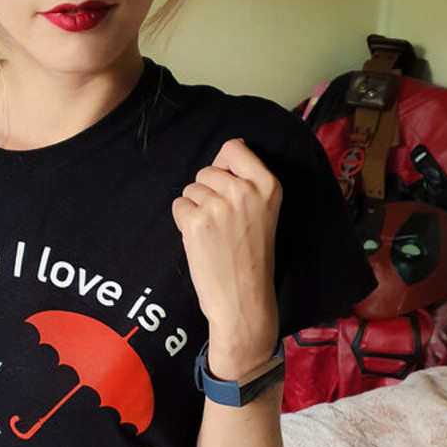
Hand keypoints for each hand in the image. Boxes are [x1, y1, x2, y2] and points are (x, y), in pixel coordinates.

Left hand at [171, 138, 281, 378]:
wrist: (244, 299)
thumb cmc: (253, 258)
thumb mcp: (265, 212)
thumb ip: (249, 182)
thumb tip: (232, 150)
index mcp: (268, 185)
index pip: (234, 148)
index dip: (223, 165)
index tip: (226, 186)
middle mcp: (244, 190)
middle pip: (207, 170)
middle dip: (207, 192)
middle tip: (222, 222)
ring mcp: (219, 205)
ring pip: (190, 189)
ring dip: (195, 209)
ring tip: (214, 234)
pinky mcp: (195, 221)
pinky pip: (178, 205)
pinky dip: (184, 222)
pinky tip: (201, 240)